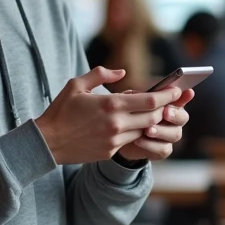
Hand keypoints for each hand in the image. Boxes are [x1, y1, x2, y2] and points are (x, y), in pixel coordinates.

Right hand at [35, 67, 182, 164]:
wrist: (48, 142)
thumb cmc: (61, 110)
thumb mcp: (77, 84)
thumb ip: (101, 74)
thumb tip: (122, 72)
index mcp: (110, 104)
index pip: (150, 101)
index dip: (168, 95)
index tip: (177, 90)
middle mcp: (116, 124)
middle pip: (154, 117)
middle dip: (165, 109)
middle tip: (169, 101)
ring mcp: (114, 140)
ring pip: (145, 130)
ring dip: (151, 121)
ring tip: (153, 112)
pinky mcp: (110, 152)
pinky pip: (131, 141)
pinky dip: (136, 132)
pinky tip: (134, 125)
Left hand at [116, 88, 193, 162]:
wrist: (119, 137)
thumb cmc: (129, 114)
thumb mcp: (134, 101)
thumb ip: (146, 95)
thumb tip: (157, 88)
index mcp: (170, 105)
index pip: (182, 99)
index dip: (184, 96)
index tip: (184, 92)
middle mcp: (174, 121)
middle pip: (183, 118)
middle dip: (175, 115)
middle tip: (165, 113)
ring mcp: (169, 136)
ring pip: (175, 134)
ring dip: (161, 131)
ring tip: (147, 130)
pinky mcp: (163, 150)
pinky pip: (163, 149)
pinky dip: (151, 144)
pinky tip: (139, 140)